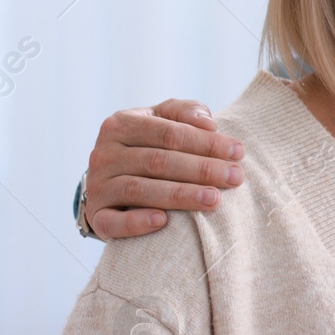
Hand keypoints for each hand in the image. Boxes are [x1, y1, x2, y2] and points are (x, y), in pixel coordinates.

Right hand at [84, 99, 246, 239]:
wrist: (112, 182)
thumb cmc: (150, 146)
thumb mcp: (164, 121)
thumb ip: (185, 112)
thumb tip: (208, 123)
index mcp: (121, 124)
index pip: (170, 133)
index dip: (206, 143)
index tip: (238, 153)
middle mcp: (104, 154)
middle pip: (158, 161)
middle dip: (201, 169)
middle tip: (235, 178)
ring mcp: (97, 186)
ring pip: (139, 189)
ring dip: (180, 195)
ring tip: (214, 199)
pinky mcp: (96, 216)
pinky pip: (112, 222)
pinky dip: (136, 222)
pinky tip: (163, 222)